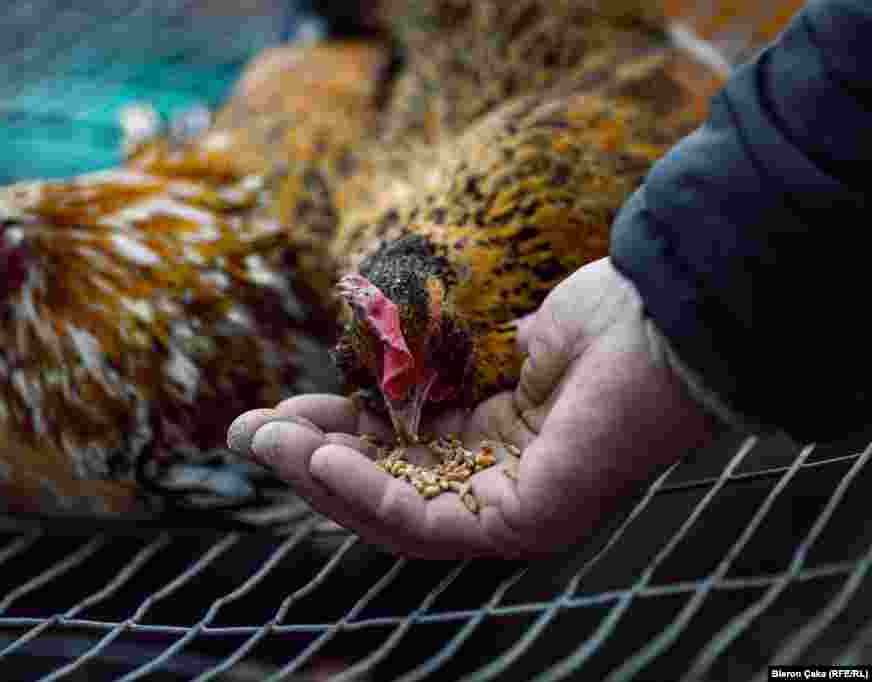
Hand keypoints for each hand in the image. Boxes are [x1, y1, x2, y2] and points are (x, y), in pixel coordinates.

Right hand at [228, 258, 723, 558]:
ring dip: (324, 478)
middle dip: (312, 462)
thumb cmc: (601, 319)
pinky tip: (321, 458)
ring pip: (396, 515)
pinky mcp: (528, 521)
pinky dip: (368, 492)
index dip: (335, 435)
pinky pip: (430, 523)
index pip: (398, 459)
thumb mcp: (494, 349)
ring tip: (269, 441)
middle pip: (387, 492)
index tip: (280, 407)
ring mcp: (517, 513)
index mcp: (496, 449)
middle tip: (248, 432)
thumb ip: (435, 376)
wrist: (672, 313)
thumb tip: (377, 368)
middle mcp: (502, 488)